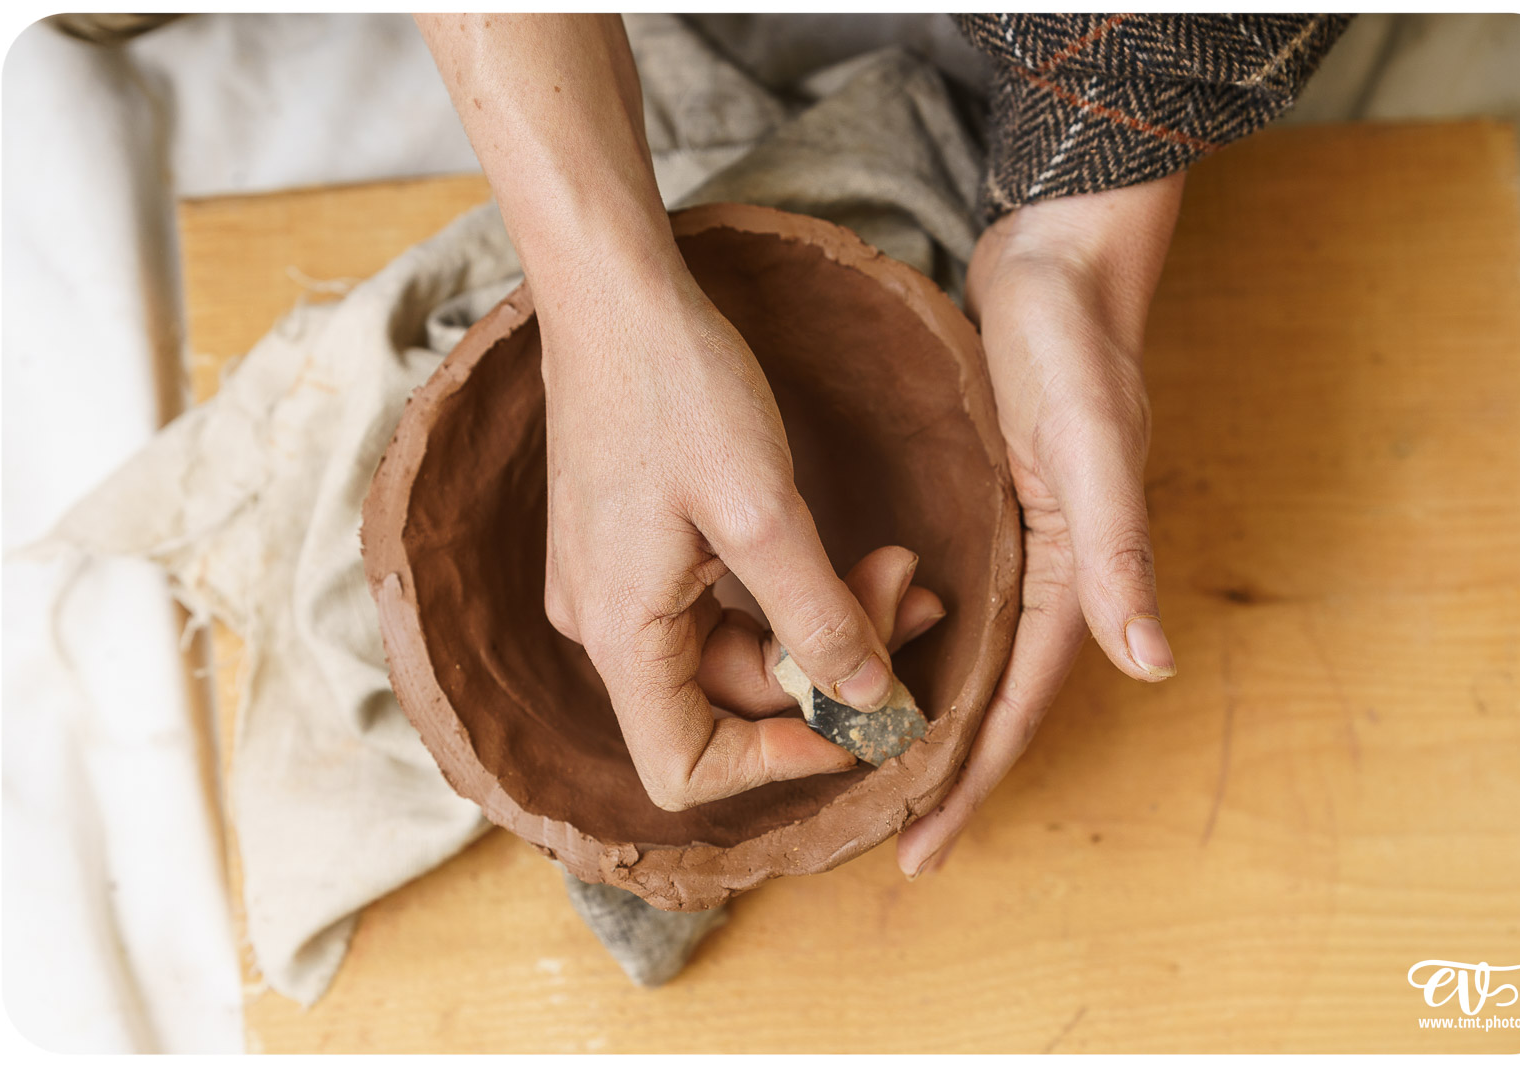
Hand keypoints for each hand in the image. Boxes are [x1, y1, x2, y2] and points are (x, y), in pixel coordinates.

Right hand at [540, 269, 912, 810]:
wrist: (615, 294)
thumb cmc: (677, 390)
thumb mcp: (764, 512)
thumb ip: (817, 618)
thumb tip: (868, 702)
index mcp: (622, 634)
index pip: (681, 769)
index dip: (773, 762)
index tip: (854, 720)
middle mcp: (609, 627)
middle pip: (728, 701)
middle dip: (828, 665)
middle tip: (910, 593)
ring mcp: (621, 588)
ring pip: (735, 650)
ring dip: (822, 624)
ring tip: (899, 567)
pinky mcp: (640, 552)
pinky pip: (721, 607)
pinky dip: (791, 593)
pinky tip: (855, 558)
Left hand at [897, 174, 1185, 876]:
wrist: (1058, 254)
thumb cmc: (1074, 343)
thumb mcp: (1093, 445)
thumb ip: (1119, 552)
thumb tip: (1151, 666)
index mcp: (1072, 571)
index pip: (1021, 703)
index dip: (973, 778)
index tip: (923, 844)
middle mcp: (1047, 568)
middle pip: (995, 695)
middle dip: (948, 771)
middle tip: (894, 835)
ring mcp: (1015, 536)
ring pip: (970, 654)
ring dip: (931, 715)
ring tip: (875, 769)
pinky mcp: (982, 500)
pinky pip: (951, 598)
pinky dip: (919, 643)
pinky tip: (879, 656)